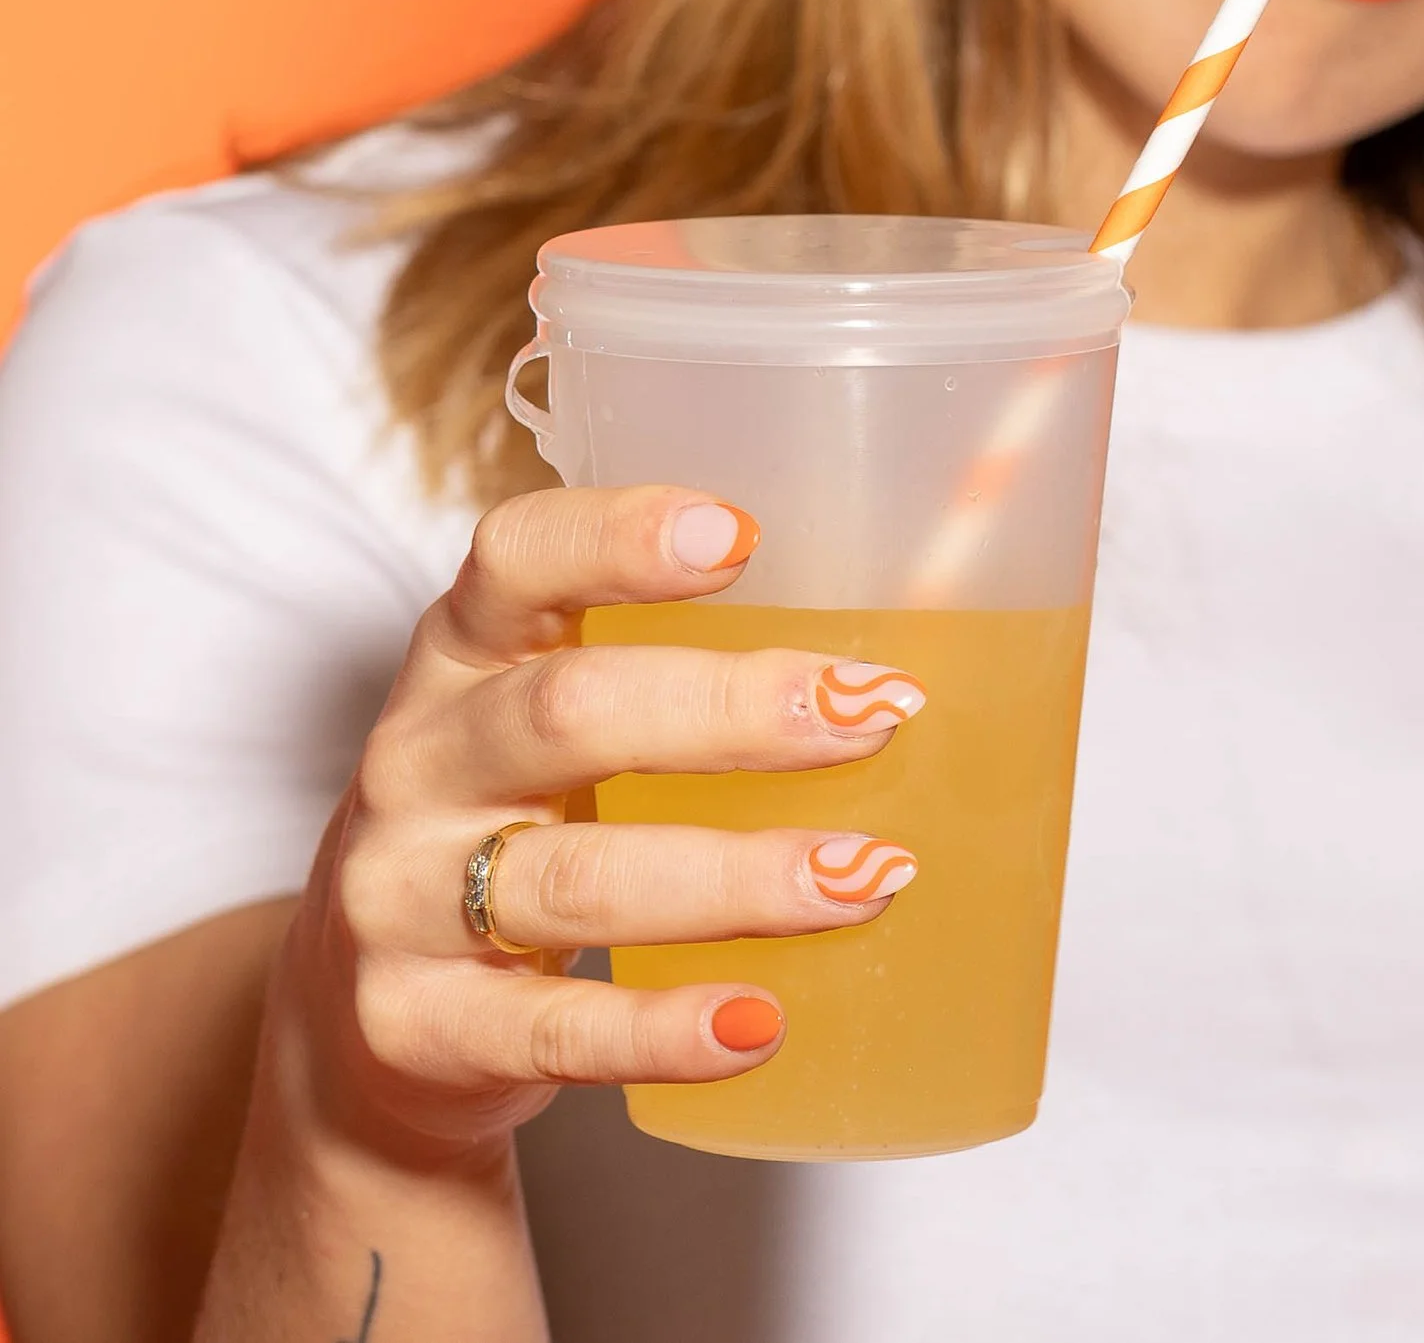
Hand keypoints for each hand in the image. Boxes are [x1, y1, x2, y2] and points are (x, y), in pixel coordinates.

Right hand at [259, 485, 922, 1166]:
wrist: (365, 1028)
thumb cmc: (511, 831)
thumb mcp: (559, 733)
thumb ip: (689, 674)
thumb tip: (917, 626)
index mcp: (462, 658)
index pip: (513, 559)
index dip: (617, 536)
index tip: (740, 533)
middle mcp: (420, 763)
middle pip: (571, 712)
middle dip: (737, 710)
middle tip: (875, 715)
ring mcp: (404, 900)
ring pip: (581, 878)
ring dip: (741, 878)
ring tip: (868, 876)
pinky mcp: (419, 1030)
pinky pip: (554, 1029)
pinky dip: (665, 1029)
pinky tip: (759, 1024)